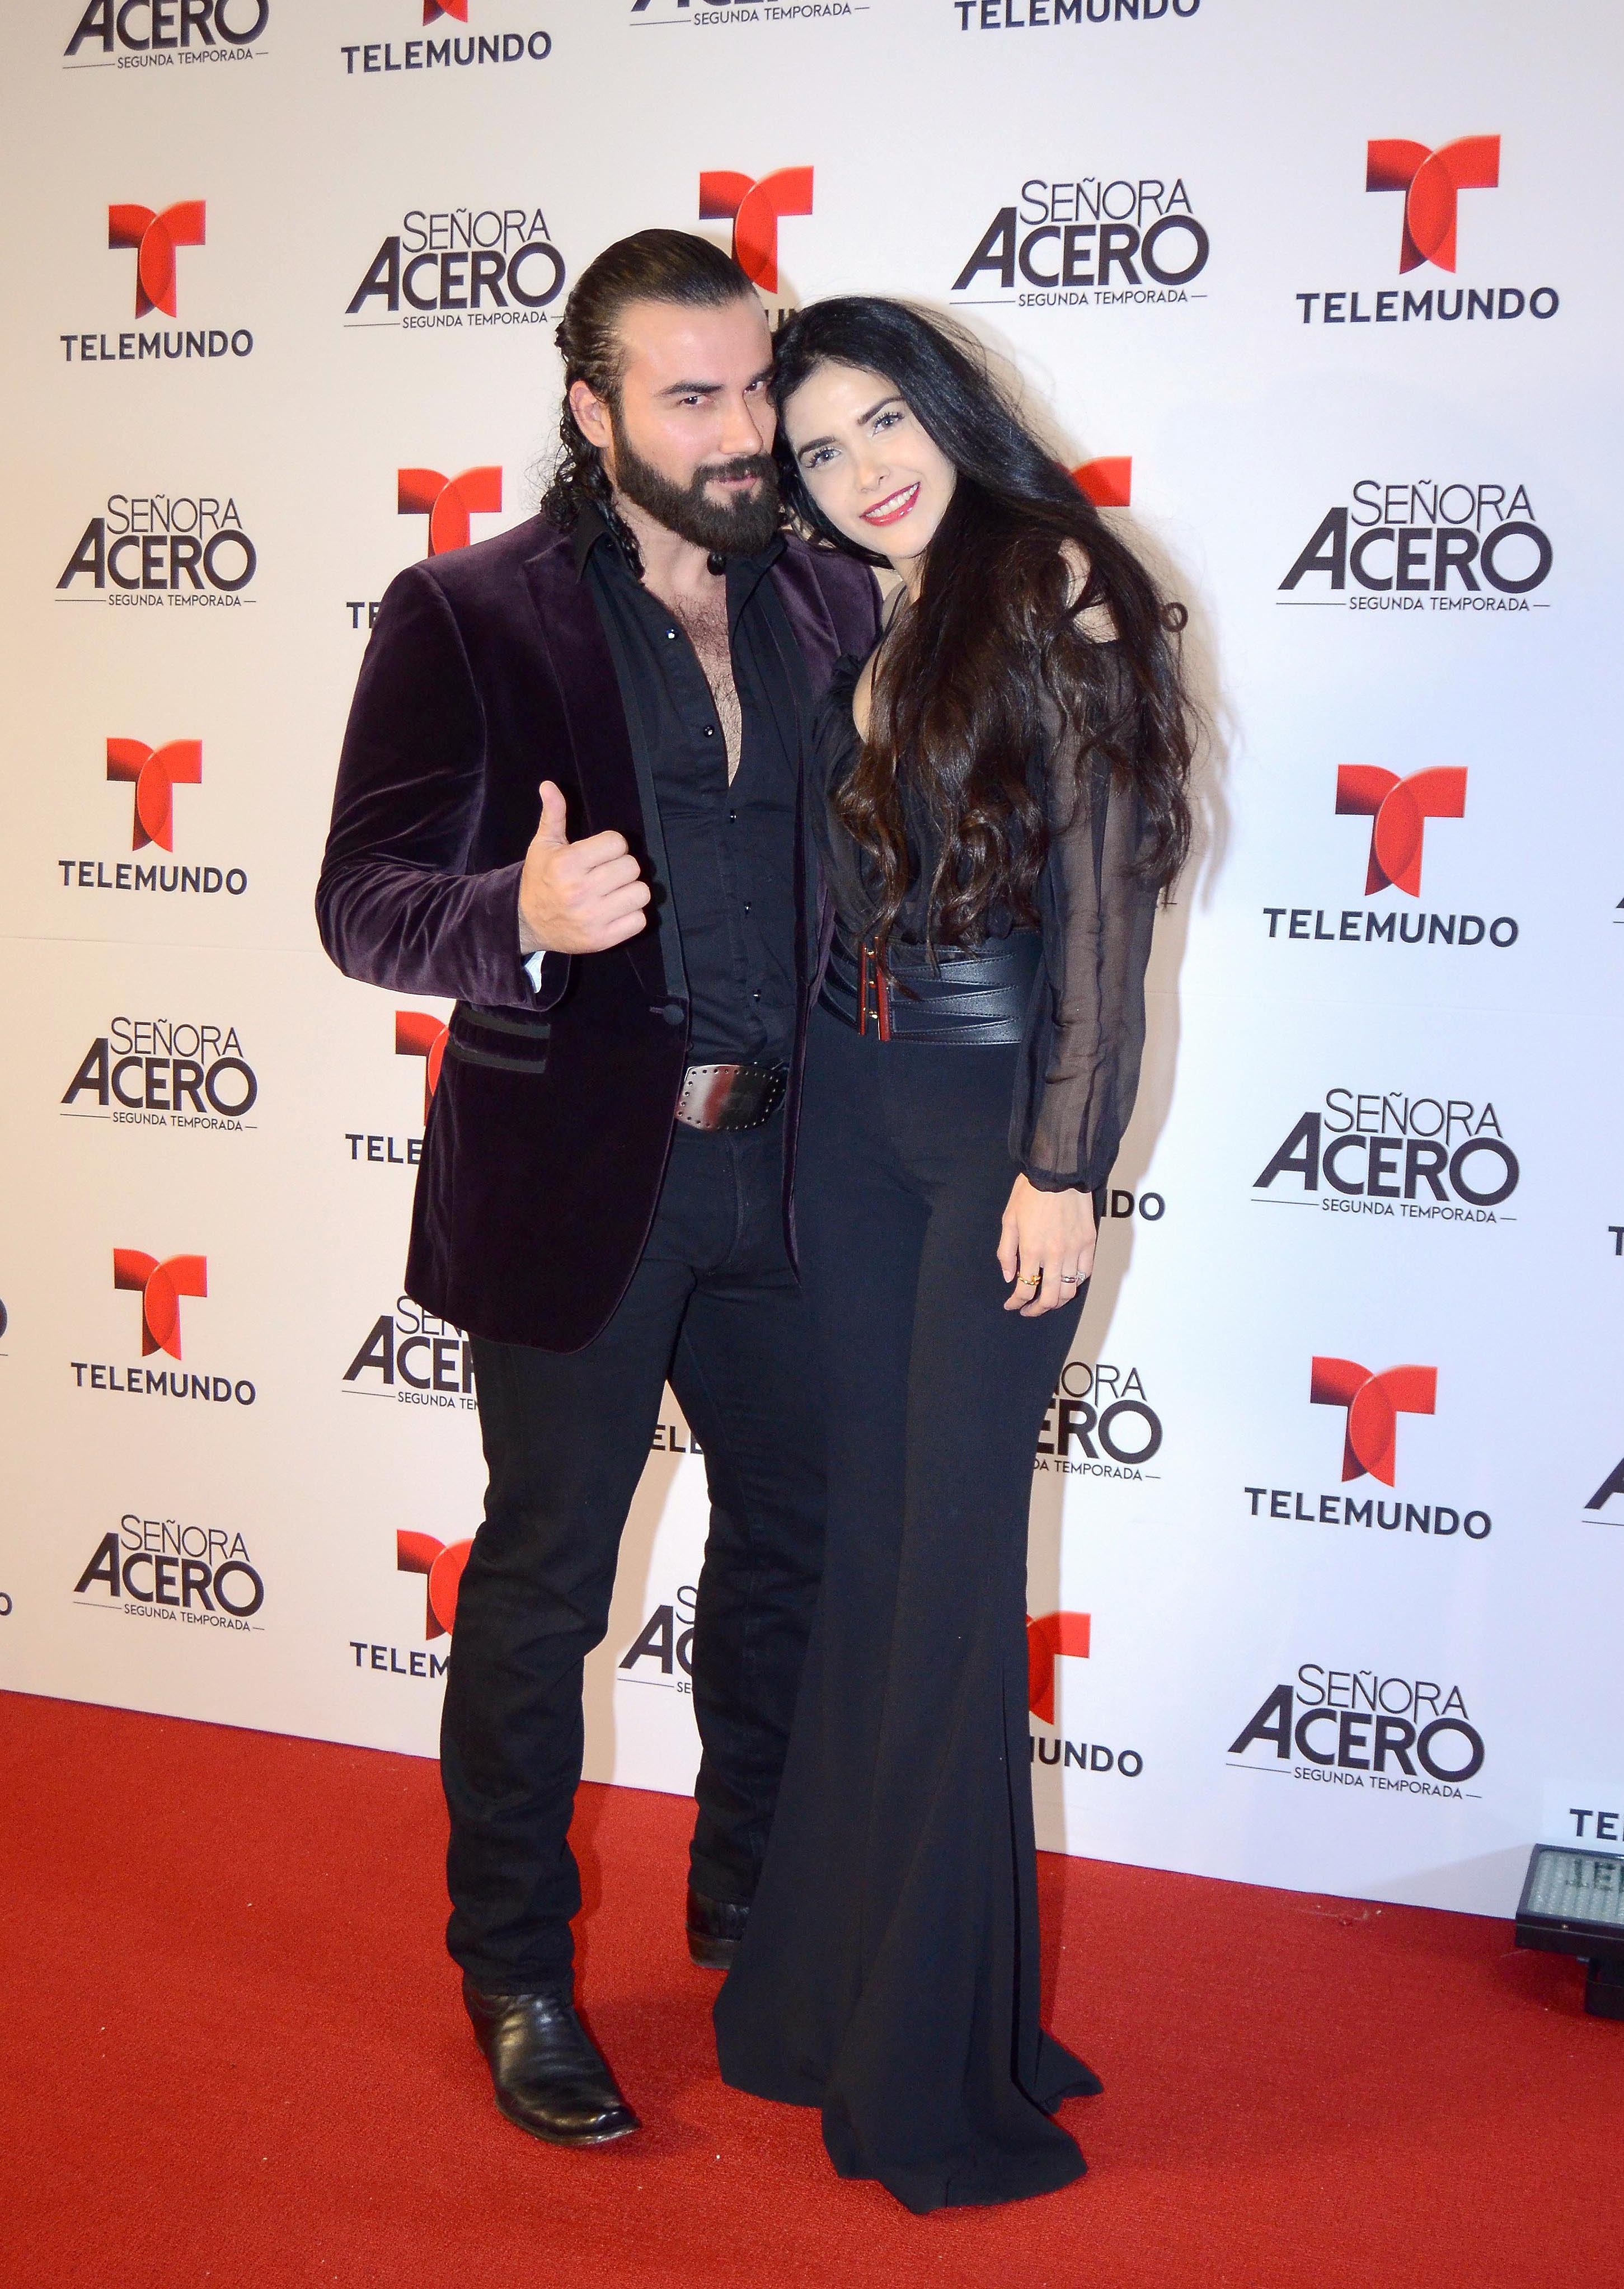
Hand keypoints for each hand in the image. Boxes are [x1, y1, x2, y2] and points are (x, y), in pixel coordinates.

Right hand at [517, 780, 650, 955]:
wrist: (526, 922)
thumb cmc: (540, 879)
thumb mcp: (543, 845)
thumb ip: (553, 815)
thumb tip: (549, 785)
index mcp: (567, 864)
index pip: (617, 843)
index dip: (611, 846)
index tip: (599, 855)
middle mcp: (580, 891)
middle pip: (632, 867)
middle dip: (622, 867)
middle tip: (607, 874)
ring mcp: (592, 917)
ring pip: (640, 893)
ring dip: (631, 891)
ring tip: (614, 892)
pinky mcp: (602, 939)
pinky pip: (639, 920)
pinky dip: (632, 915)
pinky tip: (615, 910)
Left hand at [998, 1173, 1095, 1315]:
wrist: (1059, 1171)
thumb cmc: (1030, 1192)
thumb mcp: (1009, 1220)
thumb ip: (1007, 1252)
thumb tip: (1010, 1277)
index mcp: (1031, 1250)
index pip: (1025, 1290)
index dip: (1016, 1303)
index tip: (1011, 1305)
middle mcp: (1055, 1255)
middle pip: (1050, 1299)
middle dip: (1037, 1310)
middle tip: (1029, 1309)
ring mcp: (1075, 1250)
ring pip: (1070, 1290)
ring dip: (1058, 1301)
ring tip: (1048, 1299)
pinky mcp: (1089, 1242)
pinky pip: (1085, 1273)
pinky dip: (1075, 1282)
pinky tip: (1066, 1280)